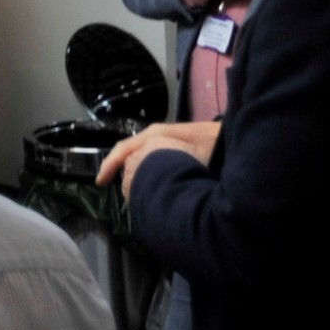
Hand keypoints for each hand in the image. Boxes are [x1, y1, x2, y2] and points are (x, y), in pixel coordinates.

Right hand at [97, 120, 220, 197]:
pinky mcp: (171, 147)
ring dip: (131, 172)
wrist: (228, 139)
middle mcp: (154, 136)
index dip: (109, 166)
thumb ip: (163, 164)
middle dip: (119, 171)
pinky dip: (142, 170)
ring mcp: (162, 140)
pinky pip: (149, 158)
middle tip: (119, 194)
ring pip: (137, 156)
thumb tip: (143, 183)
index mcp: (153, 136)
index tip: (100, 183)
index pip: (122, 149)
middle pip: (127, 153)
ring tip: (130, 192)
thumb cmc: (207, 146)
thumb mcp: (183, 154)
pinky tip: (147, 183)